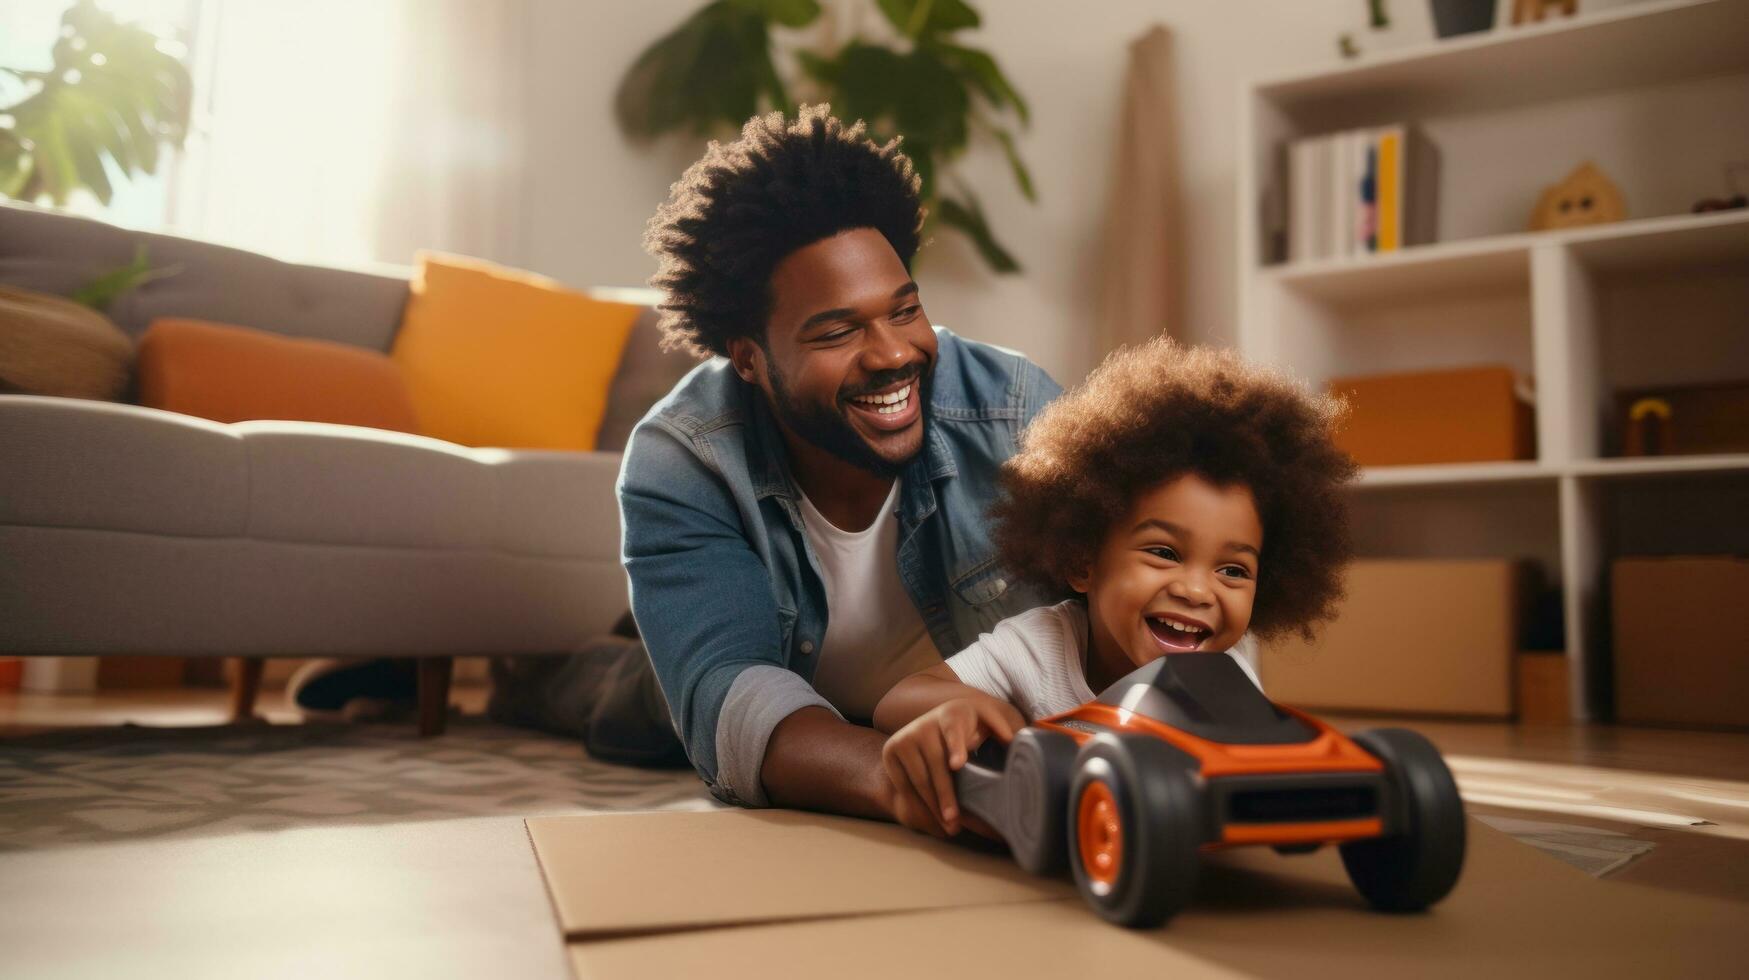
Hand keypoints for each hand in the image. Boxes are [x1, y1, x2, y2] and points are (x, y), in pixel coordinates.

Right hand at [880, 696, 1024, 836]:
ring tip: (949, 826)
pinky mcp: (891, 750)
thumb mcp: (986, 721)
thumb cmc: (968, 728)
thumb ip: (1000, 728)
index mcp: (953, 714)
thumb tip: (1014, 740)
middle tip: (956, 819)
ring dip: (933, 805)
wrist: (930, 725)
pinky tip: (932, 820)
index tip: (958, 765)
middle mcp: (925, 723)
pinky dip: (918, 804)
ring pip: (919, 777)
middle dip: (946, 794)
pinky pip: (904, 784)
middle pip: (936, 763)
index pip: (953, 730)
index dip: (956, 747)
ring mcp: (905, 736)